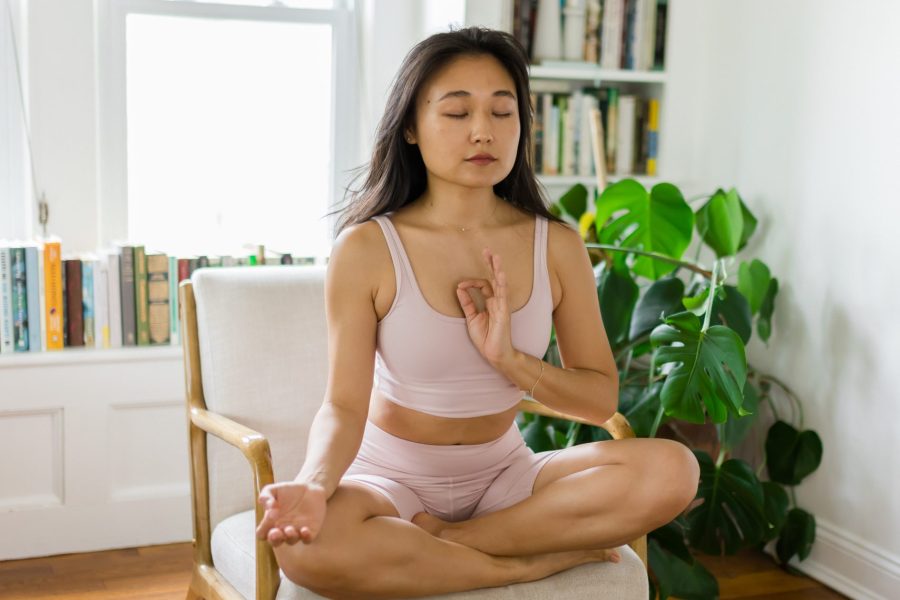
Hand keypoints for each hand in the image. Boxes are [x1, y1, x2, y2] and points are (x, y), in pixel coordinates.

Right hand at [255, 481, 326, 546]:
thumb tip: (269, 508)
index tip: (268, 519)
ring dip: (289, 537)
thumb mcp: (273, 490)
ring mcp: (296, 532)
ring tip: (290, 529)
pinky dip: (305, 537)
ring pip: (291, 541)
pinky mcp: (310, 531)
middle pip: (275, 542)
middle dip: (274, 540)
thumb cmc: (288, 491)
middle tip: (275, 533)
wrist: (310, 488)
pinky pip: (307, 540)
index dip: (263, 531)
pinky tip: (304, 530)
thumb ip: (266, 496)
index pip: (262, 534)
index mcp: (271, 522)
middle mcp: (282, 530)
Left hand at [456, 248, 514, 366]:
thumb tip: (459, 289)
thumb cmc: (486, 338)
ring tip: (496, 257)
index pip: (483, 285)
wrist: (495, 354)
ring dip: (497, 270)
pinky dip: (502, 284)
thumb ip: (467, 303)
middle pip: (494, 279)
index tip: (460, 286)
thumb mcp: (471, 318)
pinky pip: (503, 295)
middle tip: (487, 250)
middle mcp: (497, 302)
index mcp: (490, 303)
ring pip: (500, 284)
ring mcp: (502, 306)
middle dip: (490, 265)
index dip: (471, 283)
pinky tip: (500, 274)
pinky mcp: (504, 312)